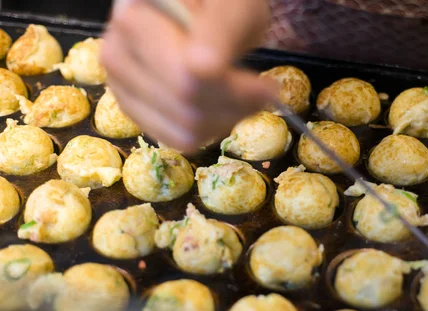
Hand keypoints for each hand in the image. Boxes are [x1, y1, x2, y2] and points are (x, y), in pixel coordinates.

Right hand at [101, 0, 275, 150]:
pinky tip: (223, 108)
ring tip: (245, 97)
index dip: (236, 89)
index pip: (189, 76)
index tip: (269, 85)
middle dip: (237, 105)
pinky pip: (177, 140)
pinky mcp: (134, 111)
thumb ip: (220, 31)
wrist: (197, 10)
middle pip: (186, 105)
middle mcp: (117, 53)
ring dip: (227, 119)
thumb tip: (202, 68)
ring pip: (183, 129)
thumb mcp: (233, 7)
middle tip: (265, 91)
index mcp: (136, 17)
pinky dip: (210, 130)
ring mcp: (121, 86)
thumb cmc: (218, 4)